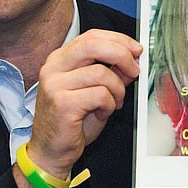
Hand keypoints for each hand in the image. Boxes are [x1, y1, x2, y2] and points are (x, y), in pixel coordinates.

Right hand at [27, 29, 141, 176]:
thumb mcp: (94, 91)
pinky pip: (100, 94)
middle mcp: (54, 68)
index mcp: (60, 60)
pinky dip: (109, 104)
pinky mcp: (62, 103)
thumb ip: (111, 73)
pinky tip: (102, 113)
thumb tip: (132, 60)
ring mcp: (55, 84)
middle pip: (94, 44)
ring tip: (114, 102)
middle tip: (135, 70)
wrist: (52, 151)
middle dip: (122, 54)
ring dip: (117, 89)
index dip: (118, 39)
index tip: (136, 49)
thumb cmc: (72, 122)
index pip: (92, 36)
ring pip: (102, 72)